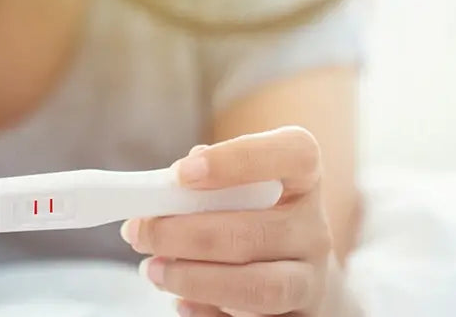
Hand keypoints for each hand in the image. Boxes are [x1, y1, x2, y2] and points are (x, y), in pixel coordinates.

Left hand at [121, 126, 347, 315]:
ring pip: (260, 286)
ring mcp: (311, 279)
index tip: (182, 173)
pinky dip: (209, 312)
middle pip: (256, 232)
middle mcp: (315, 229)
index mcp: (304, 180)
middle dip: (187, 235)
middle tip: (140, 233)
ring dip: (196, 280)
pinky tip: (181, 301)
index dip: (238, 160)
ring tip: (154, 270)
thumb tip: (169, 185)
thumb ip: (209, 182)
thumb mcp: (240, 189)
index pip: (293, 154)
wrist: (295, 271)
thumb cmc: (252, 217)